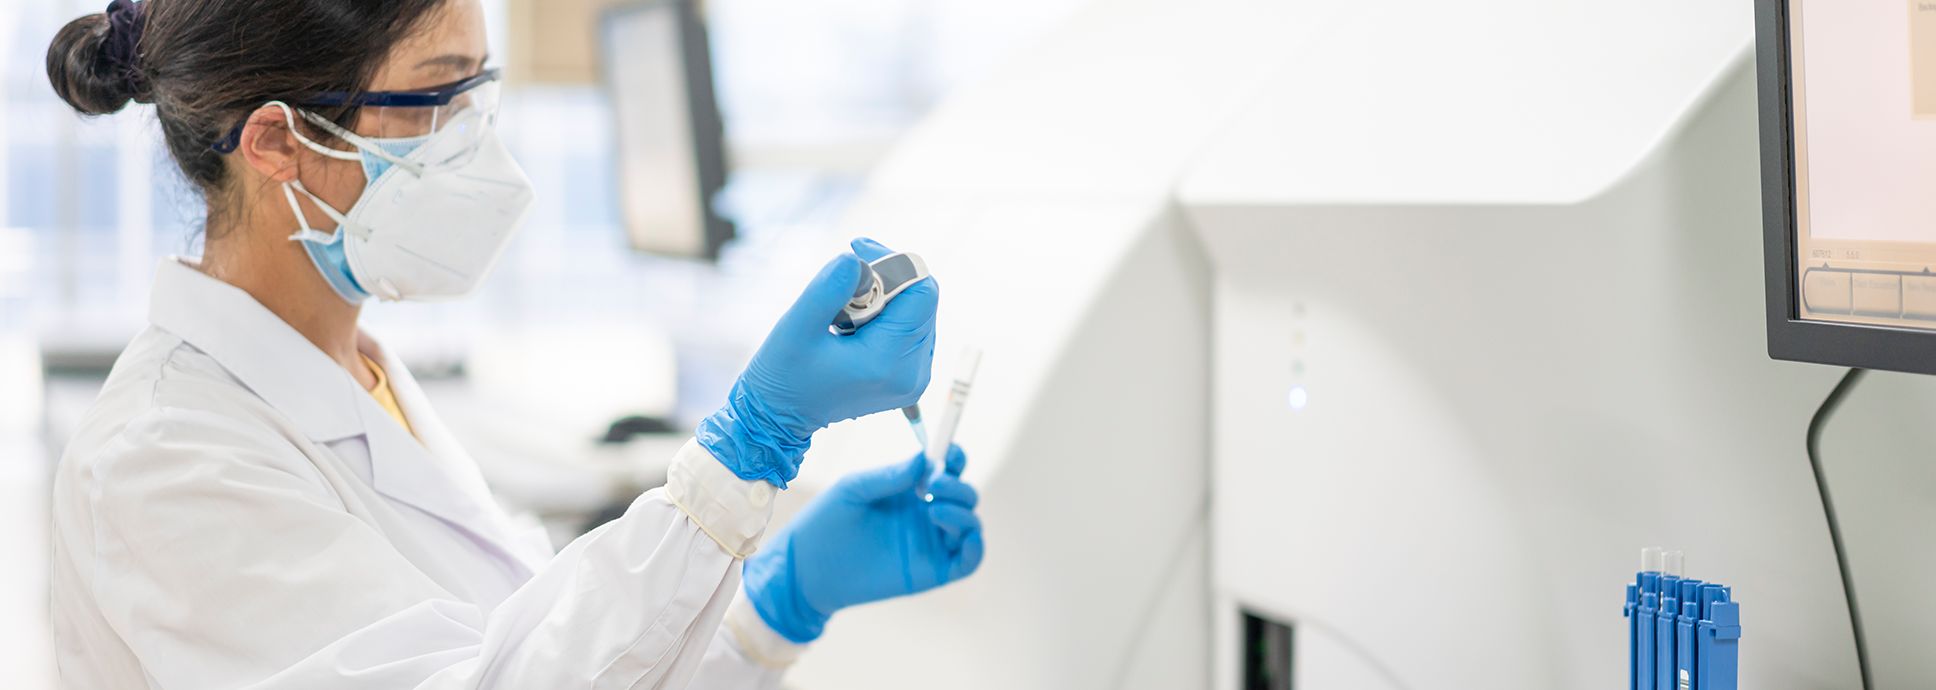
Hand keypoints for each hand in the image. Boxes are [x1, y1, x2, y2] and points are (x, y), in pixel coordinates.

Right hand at [698, 238, 937, 486]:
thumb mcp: (796, 327)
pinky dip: (885, 314)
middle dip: (886, 280)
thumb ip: (828, 289)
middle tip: (844, 286)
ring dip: (884, 297)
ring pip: (917, 310)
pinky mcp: (909, 375)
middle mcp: (913, 373)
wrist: (780, 416)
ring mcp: (915, 377)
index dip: (893, 263)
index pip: (922, 293)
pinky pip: (910, 326)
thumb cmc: (783, 375)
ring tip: (844, 313)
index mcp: (889, 363)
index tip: (856, 255)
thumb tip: (857, 259)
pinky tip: (854, 325)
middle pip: (922, 299)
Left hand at [743, 446, 985, 642]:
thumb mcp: (856, 490)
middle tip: (932, 484)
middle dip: (956, 485)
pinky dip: (977, 547)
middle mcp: (926, 515)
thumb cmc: (826, 523)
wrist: (808, 567)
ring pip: (970, 524)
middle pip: (964, 495)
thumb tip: (925, 458)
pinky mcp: (932, 572)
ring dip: (963, 512)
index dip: (954, 457)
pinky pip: (969, 561)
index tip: (950, 451)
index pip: (946, 470)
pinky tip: (964, 535)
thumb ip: (890, 476)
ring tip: (934, 508)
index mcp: (910, 490)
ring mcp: (931, 543)